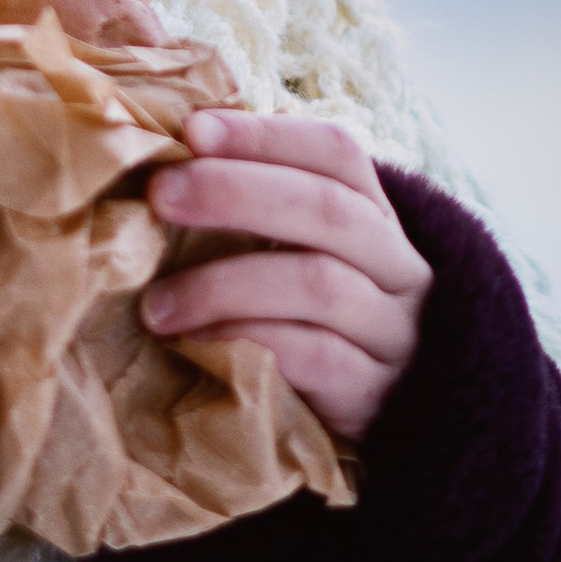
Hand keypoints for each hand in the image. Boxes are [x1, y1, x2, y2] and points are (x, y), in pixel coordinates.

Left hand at [143, 109, 429, 444]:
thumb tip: (168, 162)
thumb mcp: (304, 264)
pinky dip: (251, 342)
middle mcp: (397, 266)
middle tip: (160, 195)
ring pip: (319, 285)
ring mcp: (393, 332)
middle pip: (328, 209)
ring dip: (226, 283)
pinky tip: (198, 346)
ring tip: (156, 305)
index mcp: (375, 218)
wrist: (404, 431)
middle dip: (236, 192)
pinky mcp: (376, 396)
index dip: (266, 135)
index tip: (194, 130)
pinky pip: (317, 358)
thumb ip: (259, 218)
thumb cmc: (320, 332)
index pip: (336, 154)